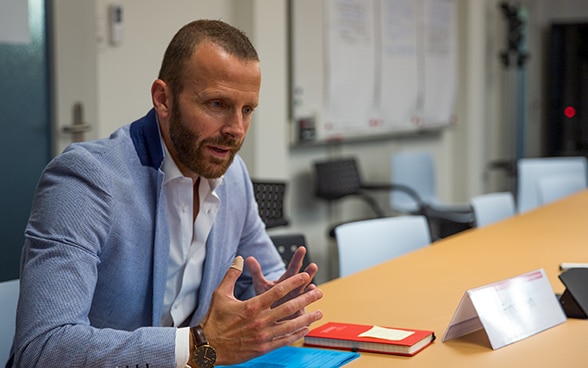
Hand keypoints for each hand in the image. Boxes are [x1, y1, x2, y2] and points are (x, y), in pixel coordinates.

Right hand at [200, 256, 322, 364]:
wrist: (207, 346)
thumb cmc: (214, 319)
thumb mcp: (221, 294)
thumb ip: (232, 275)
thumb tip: (239, 258)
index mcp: (252, 305)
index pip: (278, 291)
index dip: (294, 282)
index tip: (305, 275)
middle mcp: (260, 320)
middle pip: (289, 307)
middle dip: (307, 299)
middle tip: (319, 292)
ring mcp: (263, 335)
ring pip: (291, 325)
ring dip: (307, 317)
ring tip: (319, 312)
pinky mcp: (263, 347)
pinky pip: (284, 340)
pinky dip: (296, 334)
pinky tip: (305, 329)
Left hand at [247, 247, 317, 316]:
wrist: (267, 318)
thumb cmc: (265, 300)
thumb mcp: (261, 285)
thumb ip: (256, 272)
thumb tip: (248, 258)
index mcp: (286, 282)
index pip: (293, 268)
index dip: (297, 259)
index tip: (302, 249)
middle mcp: (294, 290)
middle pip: (302, 280)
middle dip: (308, 273)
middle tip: (313, 266)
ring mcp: (297, 302)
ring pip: (305, 294)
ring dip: (310, 290)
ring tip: (314, 287)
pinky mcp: (296, 315)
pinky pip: (302, 311)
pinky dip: (304, 308)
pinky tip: (306, 306)